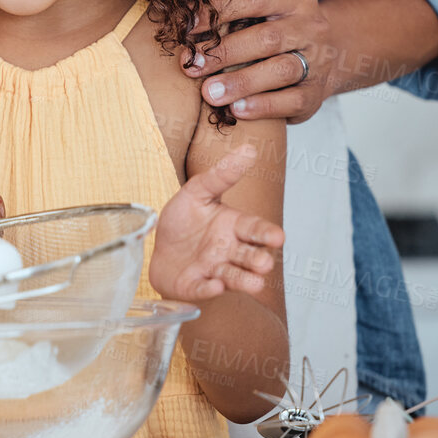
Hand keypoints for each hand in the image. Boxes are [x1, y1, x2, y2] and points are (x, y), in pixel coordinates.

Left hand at [150, 143, 283, 302]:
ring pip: (234, 277)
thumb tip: (249, 148)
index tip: (279, 237)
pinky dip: (209, 289)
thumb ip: (221, 175)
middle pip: (249, 256)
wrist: (159, 249)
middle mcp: (229, 251)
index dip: (266, 234)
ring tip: (255, 283)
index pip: (255, 230)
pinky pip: (203, 289)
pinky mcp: (194, 286)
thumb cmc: (184, 222)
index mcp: (233, 227)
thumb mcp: (197, 192)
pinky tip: (214, 285)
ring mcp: (214, 271)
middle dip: (258, 260)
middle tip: (265, 262)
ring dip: (244, 280)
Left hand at [186, 0, 335, 123]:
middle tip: (189, 63)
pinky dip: (264, 107)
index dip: (218, 10)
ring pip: (281, 70)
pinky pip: (293, 101)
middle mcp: (310, 26)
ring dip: (242, 82)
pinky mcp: (315, 94)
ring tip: (208, 93)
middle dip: (224, 51)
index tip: (185, 25)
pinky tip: (237, 111)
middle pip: (267, 37)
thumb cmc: (279, 19)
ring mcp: (316, 61)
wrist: (329, 52)